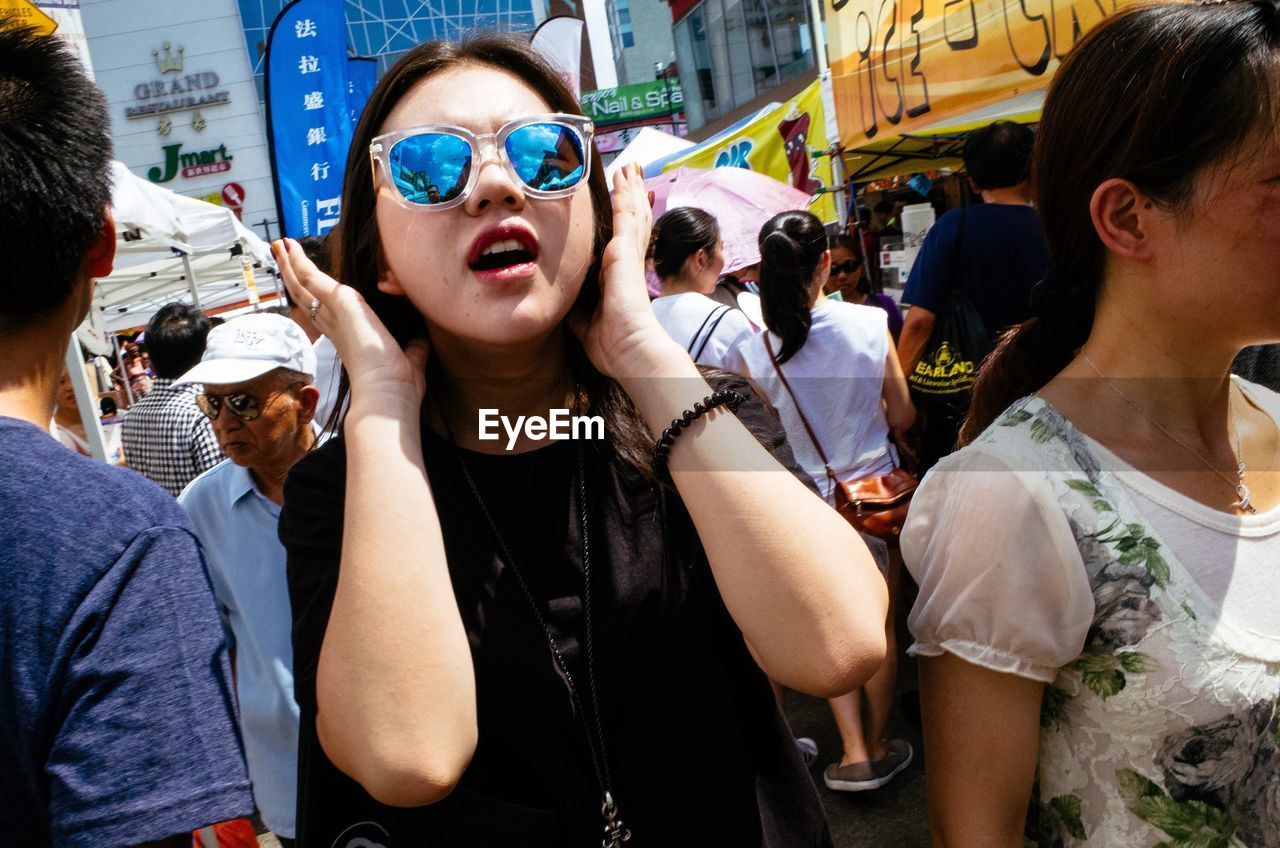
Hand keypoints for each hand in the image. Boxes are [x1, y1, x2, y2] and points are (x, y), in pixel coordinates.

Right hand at [273, 238, 429, 406]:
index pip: (327, 314)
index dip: (316, 299)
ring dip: (291, 265)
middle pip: (308, 298)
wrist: (387, 394)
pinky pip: (312, 278)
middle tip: (282, 258)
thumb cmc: (398, 387)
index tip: (308, 286)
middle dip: (294, 277)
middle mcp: (336, 327)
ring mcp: (333, 315)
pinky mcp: (339, 302)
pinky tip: (288, 246)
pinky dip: (299, 262)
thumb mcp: (410, 360)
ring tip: (279, 246)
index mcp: (350, 339)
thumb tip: (420, 342)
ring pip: (304, 287)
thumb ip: (414, 349)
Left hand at [570, 165, 677, 378]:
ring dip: (629, 189)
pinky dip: (625, 194)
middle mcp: (627, 262)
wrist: (631, 350)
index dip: (626, 223)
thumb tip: (564, 300)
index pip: (624, 242)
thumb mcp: (584, 322)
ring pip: (631, 213)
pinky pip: (625, 214)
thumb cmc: (612, 344)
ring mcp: (629, 254)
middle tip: (631, 175)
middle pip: (632, 222)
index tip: (625, 208)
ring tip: (630, 168)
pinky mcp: (626, 250)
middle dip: (631, 198)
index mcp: (619, 277)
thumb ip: (576, 307)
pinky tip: (625, 176)